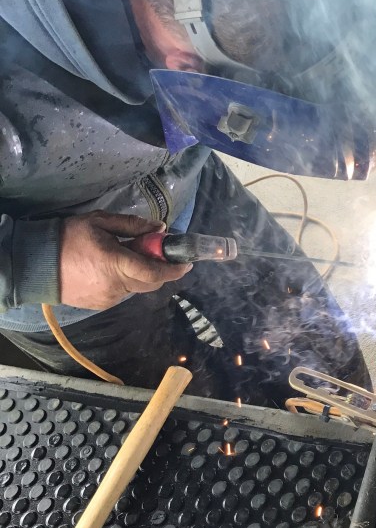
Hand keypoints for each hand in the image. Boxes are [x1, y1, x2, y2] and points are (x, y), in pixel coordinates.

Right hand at [59, 211, 191, 309]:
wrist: (36, 264)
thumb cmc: (69, 237)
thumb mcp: (100, 222)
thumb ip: (132, 226)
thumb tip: (160, 229)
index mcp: (116, 263)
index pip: (155, 272)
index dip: (174, 269)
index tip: (187, 262)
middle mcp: (117, 285)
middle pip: (151, 282)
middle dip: (160, 269)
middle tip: (156, 252)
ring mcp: (109, 298)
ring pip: (138, 288)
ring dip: (141, 274)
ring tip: (126, 256)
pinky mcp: (101, 305)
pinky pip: (123, 293)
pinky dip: (126, 281)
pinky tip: (111, 268)